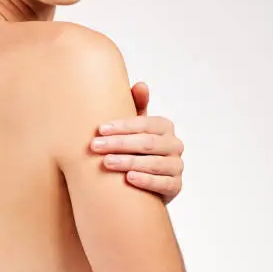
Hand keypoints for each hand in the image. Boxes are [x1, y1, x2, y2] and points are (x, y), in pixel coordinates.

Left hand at [90, 82, 184, 203]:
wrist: (141, 184)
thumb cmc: (133, 148)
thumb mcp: (133, 128)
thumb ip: (136, 106)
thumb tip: (141, 85)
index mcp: (164, 126)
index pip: (144, 124)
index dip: (122, 126)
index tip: (100, 130)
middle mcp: (174, 145)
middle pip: (147, 143)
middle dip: (119, 144)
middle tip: (95, 146)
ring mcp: (176, 166)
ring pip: (153, 163)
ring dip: (128, 162)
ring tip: (107, 163)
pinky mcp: (175, 187)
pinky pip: (162, 184)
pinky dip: (145, 180)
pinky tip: (129, 179)